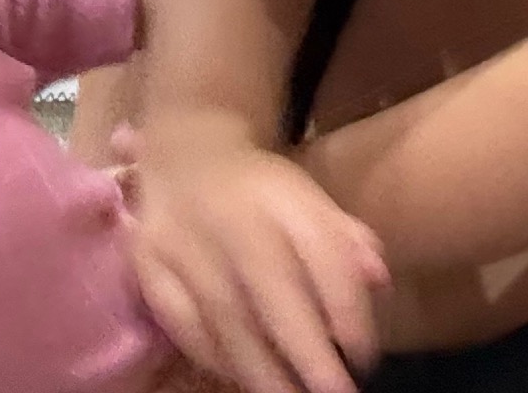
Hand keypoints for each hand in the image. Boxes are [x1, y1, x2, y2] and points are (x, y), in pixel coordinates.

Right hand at [133, 139, 387, 392]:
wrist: (184, 157)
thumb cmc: (259, 192)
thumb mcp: (307, 198)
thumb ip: (343, 236)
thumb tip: (379, 277)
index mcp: (281, 193)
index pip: (321, 249)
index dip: (345, 307)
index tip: (363, 355)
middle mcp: (232, 214)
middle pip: (270, 289)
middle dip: (305, 352)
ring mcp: (184, 240)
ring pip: (225, 317)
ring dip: (261, 369)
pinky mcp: (148, 265)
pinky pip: (183, 325)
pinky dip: (215, 358)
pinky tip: (241, 377)